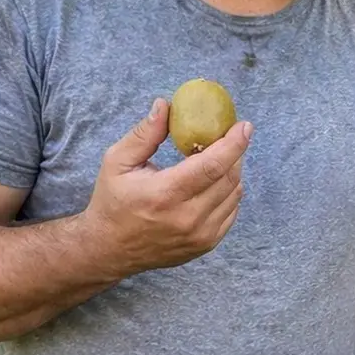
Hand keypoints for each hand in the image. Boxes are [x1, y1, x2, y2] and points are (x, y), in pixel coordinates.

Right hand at [80, 99, 252, 277]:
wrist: (110, 249)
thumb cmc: (112, 201)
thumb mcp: (117, 162)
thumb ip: (145, 134)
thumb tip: (166, 105)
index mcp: (165, 194)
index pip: (212, 166)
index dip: (233, 143)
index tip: (244, 126)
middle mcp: (187, 218)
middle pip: (229, 178)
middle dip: (235, 153)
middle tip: (230, 136)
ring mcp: (200, 235)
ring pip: (234, 195)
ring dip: (232, 172)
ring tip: (218, 157)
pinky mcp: (206, 245)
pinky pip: (231, 212)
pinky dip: (228, 193)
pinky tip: (214, 182)